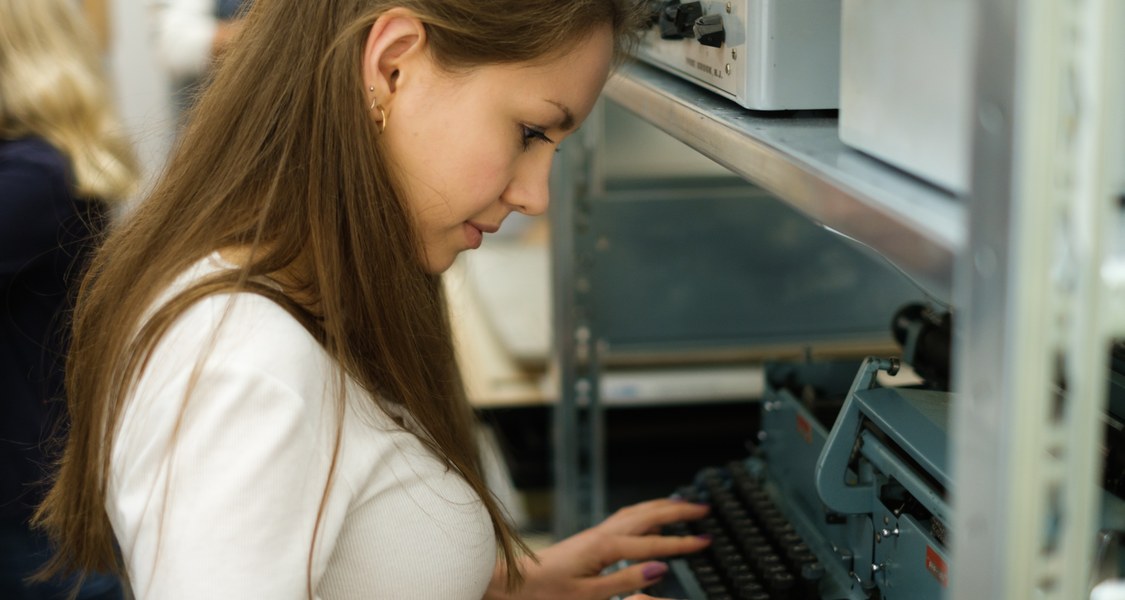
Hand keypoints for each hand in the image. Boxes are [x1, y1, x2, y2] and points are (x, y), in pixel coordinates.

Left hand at [486, 498, 710, 599]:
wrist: (515, 583)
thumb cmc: (546, 592)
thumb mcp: (589, 596)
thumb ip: (626, 580)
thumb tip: (659, 568)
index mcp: (606, 547)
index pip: (653, 543)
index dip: (682, 543)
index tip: (706, 541)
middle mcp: (603, 534)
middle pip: (648, 514)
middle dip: (678, 510)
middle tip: (705, 507)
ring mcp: (596, 533)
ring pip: (636, 511)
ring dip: (662, 506)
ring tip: (684, 505)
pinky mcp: (591, 538)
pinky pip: (625, 517)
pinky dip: (644, 511)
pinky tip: (648, 516)